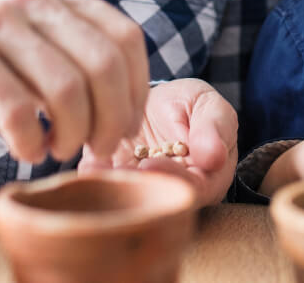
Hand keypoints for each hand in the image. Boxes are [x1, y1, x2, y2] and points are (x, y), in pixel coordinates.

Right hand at [0, 0, 149, 163]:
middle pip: (103, 65)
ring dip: (72, 135)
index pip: (124, 38)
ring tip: (57, 149)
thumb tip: (125, 103)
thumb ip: (67, 45)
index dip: (137, 91)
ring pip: (66, 89)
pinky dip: (31, 142)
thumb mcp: (20, 26)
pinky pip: (18, 110)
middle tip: (98, 149)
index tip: (128, 127)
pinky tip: (25, 150)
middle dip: (111, 120)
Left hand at [78, 78, 236, 207]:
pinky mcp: (114, 181)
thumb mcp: (208, 105)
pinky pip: (103, 189)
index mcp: (206, 180)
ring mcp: (142, 189)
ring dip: (114, 186)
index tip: (150, 163)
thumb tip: (214, 157)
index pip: (192, 190)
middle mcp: (173, 192)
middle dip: (137, 186)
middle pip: (158, 201)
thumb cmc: (189, 105)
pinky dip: (95, 179)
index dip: (172, 179)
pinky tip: (89, 167)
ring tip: (99, 168)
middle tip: (120, 169)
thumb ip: (215, 127)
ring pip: (129, 199)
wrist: (153, 103)